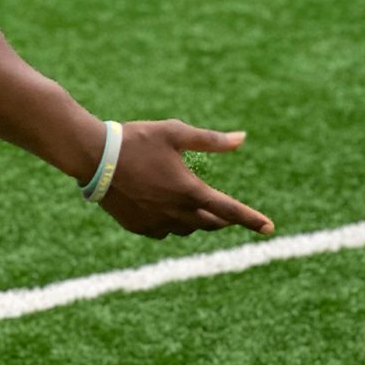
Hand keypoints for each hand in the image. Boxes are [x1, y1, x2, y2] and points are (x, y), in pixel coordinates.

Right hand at [99, 120, 273, 239]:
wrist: (94, 157)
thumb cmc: (137, 139)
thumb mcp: (175, 133)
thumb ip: (211, 140)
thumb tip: (242, 139)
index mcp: (189, 190)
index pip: (229, 211)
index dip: (252, 219)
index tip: (270, 228)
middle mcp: (175, 213)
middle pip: (210, 224)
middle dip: (222, 220)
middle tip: (229, 214)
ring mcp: (155, 224)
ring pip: (186, 229)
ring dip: (196, 219)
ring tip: (195, 204)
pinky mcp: (138, 227)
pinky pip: (163, 231)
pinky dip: (171, 222)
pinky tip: (165, 208)